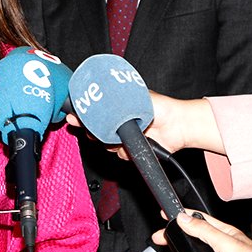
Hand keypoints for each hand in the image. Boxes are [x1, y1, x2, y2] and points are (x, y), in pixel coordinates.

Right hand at [66, 94, 220, 158]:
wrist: (178, 125)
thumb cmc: (159, 106)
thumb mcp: (133, 97)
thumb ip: (114, 99)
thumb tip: (97, 98)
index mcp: (115, 109)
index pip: (92, 113)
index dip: (81, 116)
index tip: (73, 116)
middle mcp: (117, 124)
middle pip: (94, 131)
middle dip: (92, 131)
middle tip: (88, 128)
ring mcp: (124, 138)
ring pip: (106, 145)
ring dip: (112, 142)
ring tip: (122, 135)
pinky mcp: (131, 151)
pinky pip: (120, 154)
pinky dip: (126, 150)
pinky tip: (134, 143)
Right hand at [155, 211, 251, 251]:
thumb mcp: (225, 241)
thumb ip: (202, 230)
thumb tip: (184, 219)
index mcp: (222, 235)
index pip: (198, 221)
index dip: (182, 217)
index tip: (167, 215)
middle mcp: (217, 250)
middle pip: (188, 242)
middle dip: (173, 242)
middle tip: (160, 240)